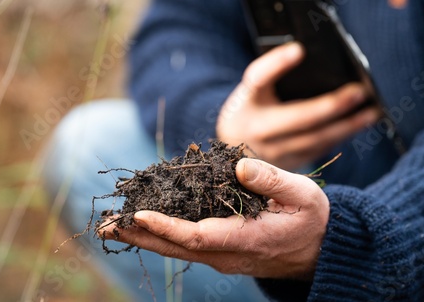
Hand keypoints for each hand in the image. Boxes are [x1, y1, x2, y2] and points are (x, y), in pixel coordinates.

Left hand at [98, 158, 329, 279]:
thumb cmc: (310, 219)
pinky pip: (185, 246)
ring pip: (176, 249)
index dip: (166, 226)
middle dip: (139, 236)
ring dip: (143, 238)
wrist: (318, 250)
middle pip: (175, 247)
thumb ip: (272, 180)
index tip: (137, 215)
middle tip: (105, 226)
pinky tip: (143, 226)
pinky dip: (160, 235)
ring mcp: (223, 256)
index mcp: (247, 239)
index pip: (198, 236)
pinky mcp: (221, 252)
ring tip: (113, 227)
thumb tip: (237, 167)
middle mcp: (228, 253)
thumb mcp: (302, 194)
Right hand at [216, 42, 379, 169]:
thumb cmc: (248, 111)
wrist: (232, 151)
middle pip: (298, 118)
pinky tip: (356, 126)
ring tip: (371, 112)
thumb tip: (307, 54)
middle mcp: (255, 129)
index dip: (276, 64)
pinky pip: (317, 151)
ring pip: (314, 139)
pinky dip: (339, 137)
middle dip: (332, 106)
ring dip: (346, 126)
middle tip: (359, 91)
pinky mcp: (286, 167)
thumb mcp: (250, 92)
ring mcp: (271, 153)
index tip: (299, 49)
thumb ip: (271, 74)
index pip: (257, 79)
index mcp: (243, 103)